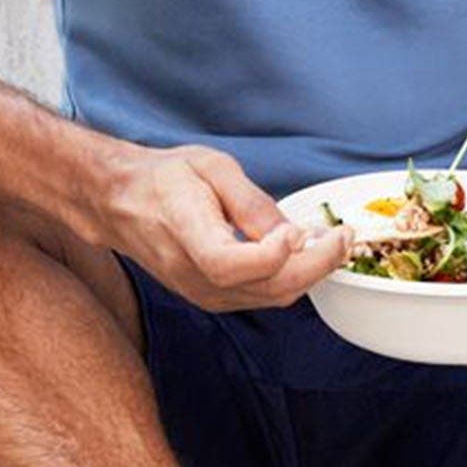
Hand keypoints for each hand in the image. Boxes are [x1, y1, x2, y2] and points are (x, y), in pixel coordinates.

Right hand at [99, 144, 349, 310]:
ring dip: (310, 274)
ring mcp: (201, 293)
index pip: (229, 263)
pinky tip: (304, 252)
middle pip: (265, 288)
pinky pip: (262, 297)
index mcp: (185, 232)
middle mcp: (192, 274)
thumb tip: (292, 233)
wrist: (121, 204)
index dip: (271, 254)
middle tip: (344, 236)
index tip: (299, 229)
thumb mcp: (211, 168)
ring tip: (333, 242)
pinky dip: (291, 278)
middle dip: (316, 265)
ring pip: (271, 298)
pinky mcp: (212, 298)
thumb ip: (252, 203)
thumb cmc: (165, 178)